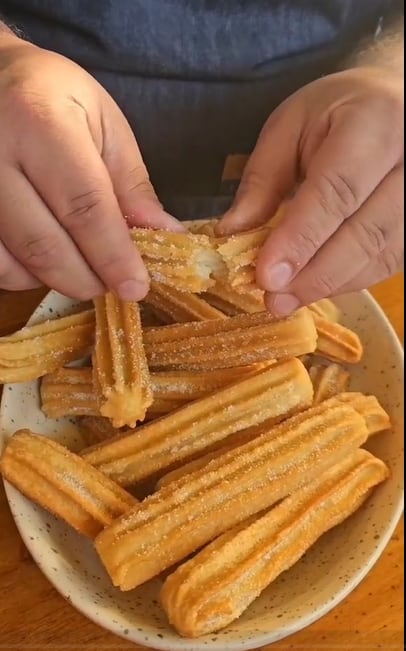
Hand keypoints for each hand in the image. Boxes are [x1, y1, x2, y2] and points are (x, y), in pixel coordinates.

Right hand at [0, 35, 181, 299]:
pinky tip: (39, 258)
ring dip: (53, 280)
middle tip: (111, 283)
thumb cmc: (50, 97)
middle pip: (44, 245)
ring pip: (11, 264)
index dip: (113, 256)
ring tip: (79, 264)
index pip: (84, 207)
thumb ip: (130, 183)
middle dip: (86, 279)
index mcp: (39, 122)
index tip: (136, 287)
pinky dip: (21, 275)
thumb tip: (164, 236)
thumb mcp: (102, 123)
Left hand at [218, 67, 403, 314]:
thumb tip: (231, 233)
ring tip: (285, 300)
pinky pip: (388, 263)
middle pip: (365, 232)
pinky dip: (348, 281)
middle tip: (272, 299)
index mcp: (375, 123)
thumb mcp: (288, 127)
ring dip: (329, 285)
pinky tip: (314, 286)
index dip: (301, 238)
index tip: (266, 275)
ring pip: (380, 255)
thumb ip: (262, 179)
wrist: (392, 101)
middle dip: (313, 274)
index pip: (337, 190)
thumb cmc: (335, 112)